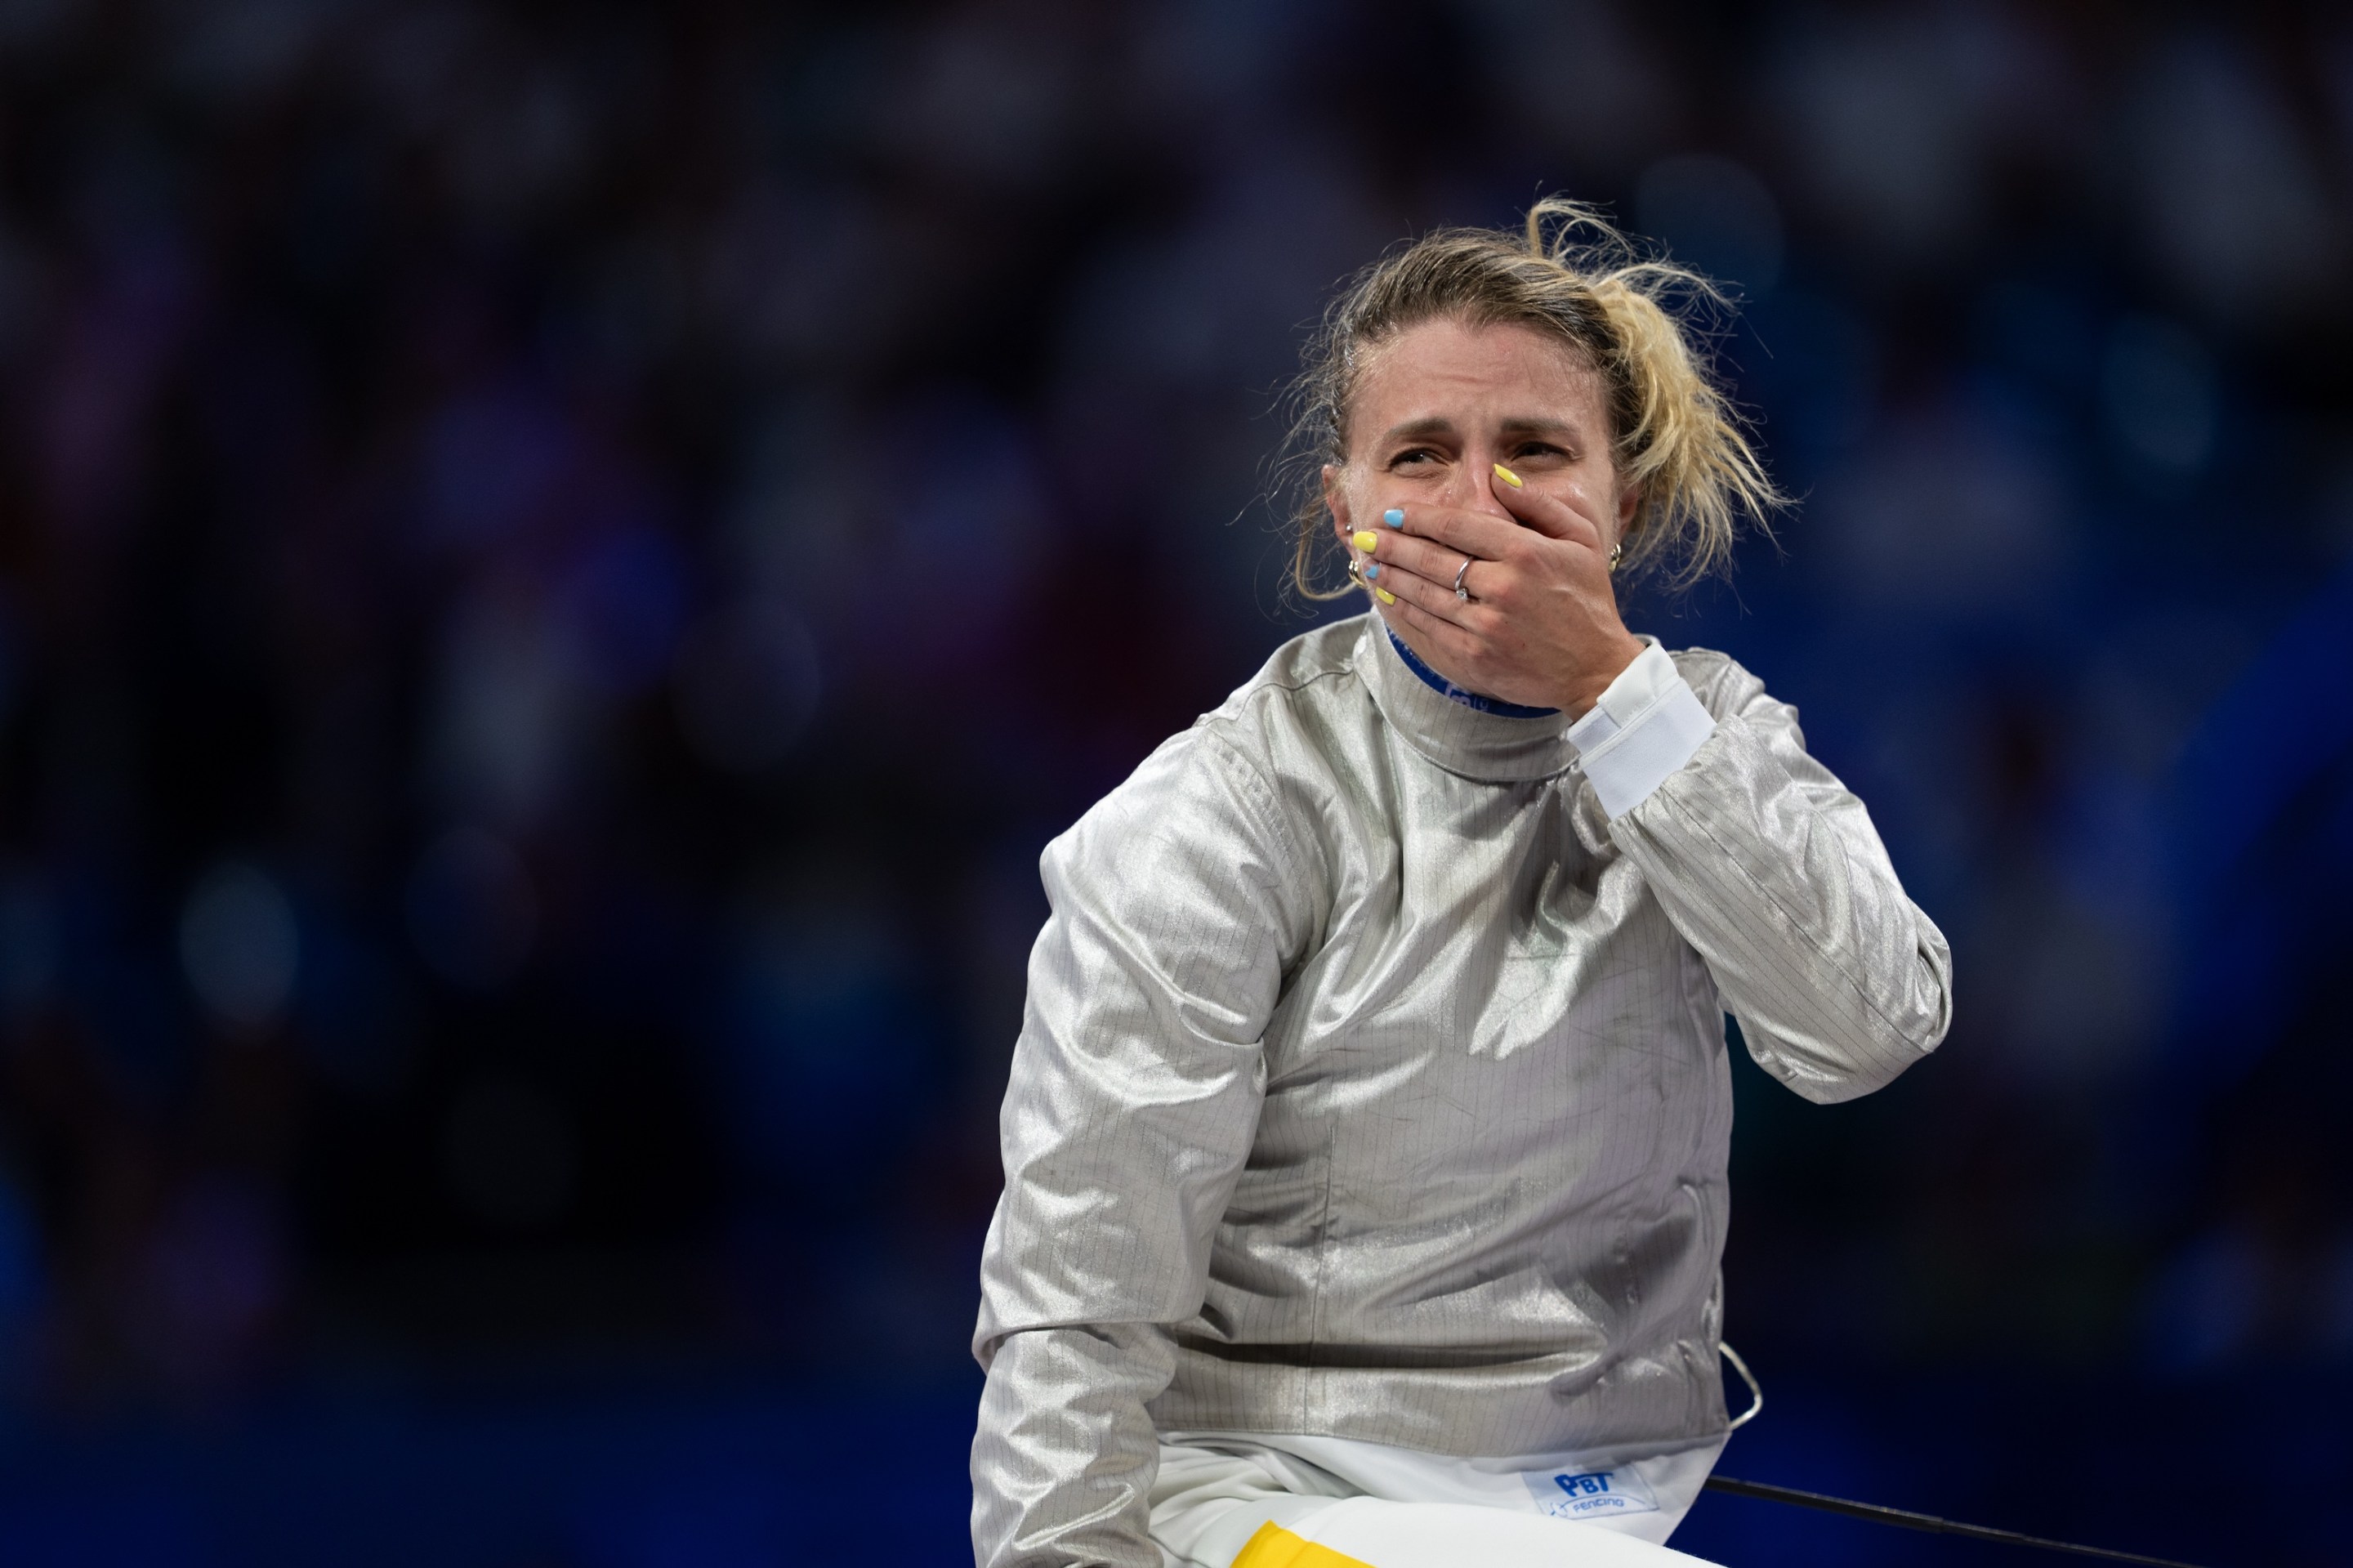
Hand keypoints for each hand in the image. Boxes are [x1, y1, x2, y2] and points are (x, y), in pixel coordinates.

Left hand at [1354, 466, 1641, 715]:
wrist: (1596, 668)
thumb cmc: (1588, 599)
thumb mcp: (1581, 538)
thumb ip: (1538, 503)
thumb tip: (1497, 477)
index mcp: (1525, 552)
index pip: (1457, 526)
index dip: (1419, 518)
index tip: (1395, 513)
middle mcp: (1502, 587)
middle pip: (1431, 559)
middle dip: (1392, 545)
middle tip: (1366, 537)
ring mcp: (1485, 625)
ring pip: (1424, 594)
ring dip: (1391, 577)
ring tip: (1369, 564)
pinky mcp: (1475, 657)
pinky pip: (1428, 628)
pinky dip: (1403, 612)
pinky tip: (1388, 599)